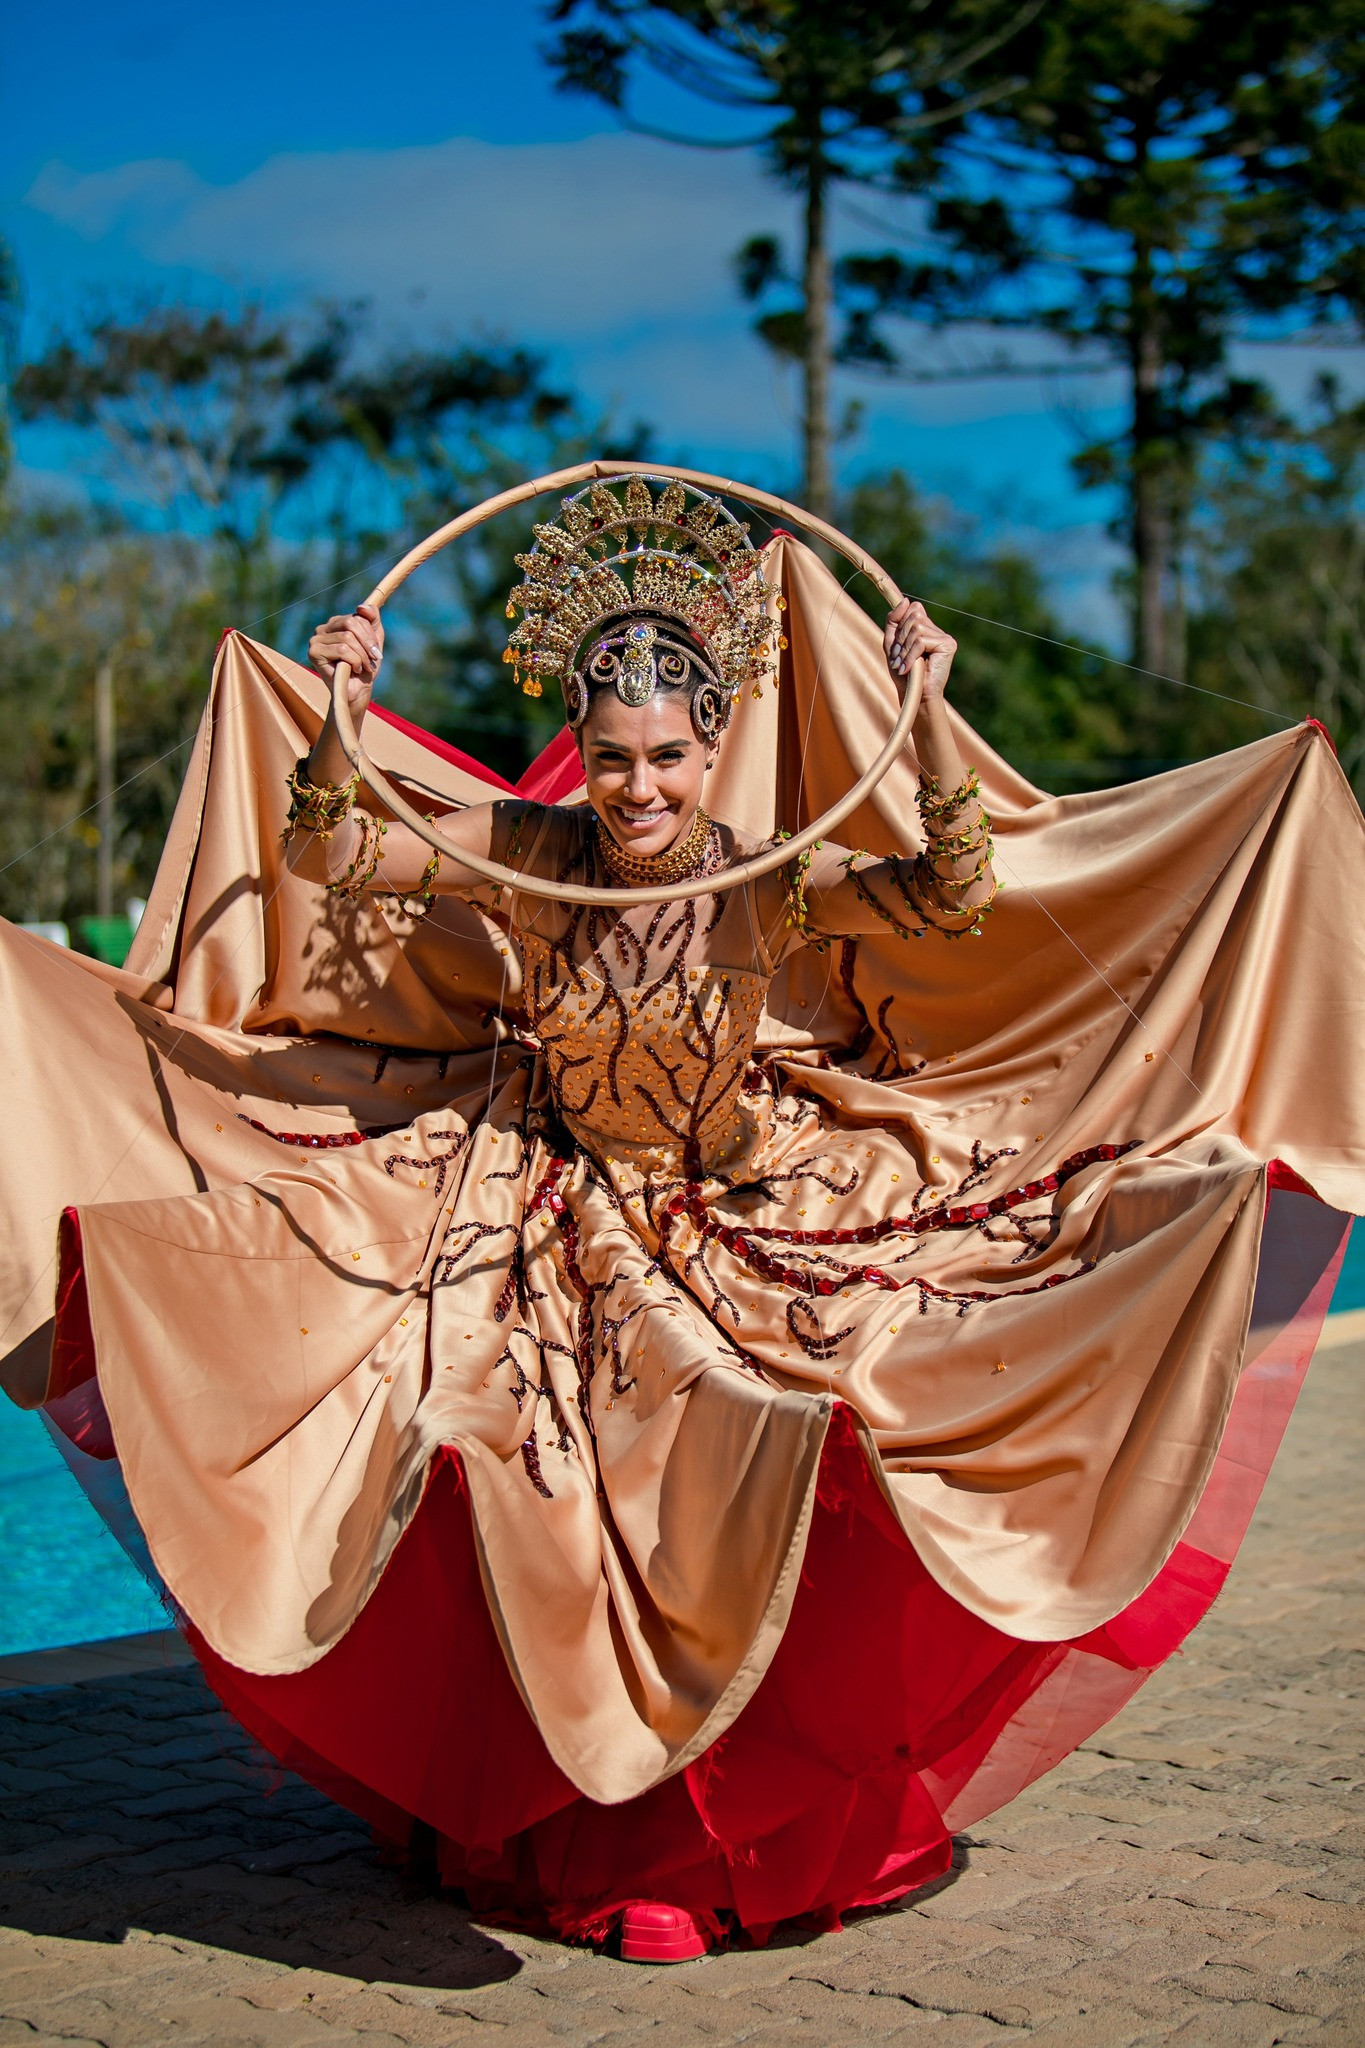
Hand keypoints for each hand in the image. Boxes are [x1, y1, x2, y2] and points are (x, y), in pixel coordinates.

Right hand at [309, 604, 384, 721]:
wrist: (357, 691)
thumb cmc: (364, 667)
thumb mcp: (373, 640)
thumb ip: (372, 619)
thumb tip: (361, 607)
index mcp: (336, 623)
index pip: (357, 617)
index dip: (370, 634)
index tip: (376, 652)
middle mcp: (323, 629)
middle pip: (351, 623)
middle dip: (367, 643)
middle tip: (372, 659)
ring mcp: (316, 640)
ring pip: (347, 638)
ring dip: (362, 655)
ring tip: (363, 667)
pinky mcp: (314, 652)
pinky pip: (342, 650)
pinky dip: (354, 661)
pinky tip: (353, 670)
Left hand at [884, 599, 956, 709]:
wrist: (914, 695)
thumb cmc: (903, 673)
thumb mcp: (893, 644)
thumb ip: (894, 621)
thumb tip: (907, 600)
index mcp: (926, 628)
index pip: (913, 608)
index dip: (901, 623)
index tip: (896, 646)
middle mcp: (937, 630)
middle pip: (914, 616)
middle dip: (901, 637)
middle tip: (899, 658)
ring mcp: (944, 637)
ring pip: (917, 628)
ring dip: (905, 649)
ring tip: (904, 665)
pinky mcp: (948, 645)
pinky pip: (922, 640)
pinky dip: (911, 655)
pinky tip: (910, 669)